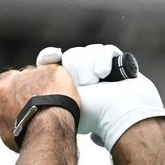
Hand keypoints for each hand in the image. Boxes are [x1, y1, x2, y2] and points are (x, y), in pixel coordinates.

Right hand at [0, 64, 79, 151]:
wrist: (49, 129)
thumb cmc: (29, 136)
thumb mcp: (8, 135)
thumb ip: (5, 120)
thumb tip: (11, 122)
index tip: (1, 99)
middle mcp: (8, 83)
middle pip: (9, 78)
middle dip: (18, 86)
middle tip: (30, 101)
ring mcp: (29, 74)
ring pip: (32, 74)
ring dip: (38, 84)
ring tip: (50, 102)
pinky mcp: (49, 70)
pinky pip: (52, 71)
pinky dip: (56, 81)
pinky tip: (61, 95)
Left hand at [37, 44, 164, 150]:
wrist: (121, 113)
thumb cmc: (93, 114)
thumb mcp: (66, 105)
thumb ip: (53, 95)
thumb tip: (44, 82)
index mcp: (69, 87)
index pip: (54, 64)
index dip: (50, 57)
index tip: (50, 56)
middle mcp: (84, 77)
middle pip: (73, 55)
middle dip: (78, 65)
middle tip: (85, 82)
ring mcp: (101, 71)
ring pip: (90, 51)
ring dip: (92, 63)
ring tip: (97, 79)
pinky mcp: (118, 64)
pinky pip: (107, 50)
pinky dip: (105, 59)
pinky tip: (104, 73)